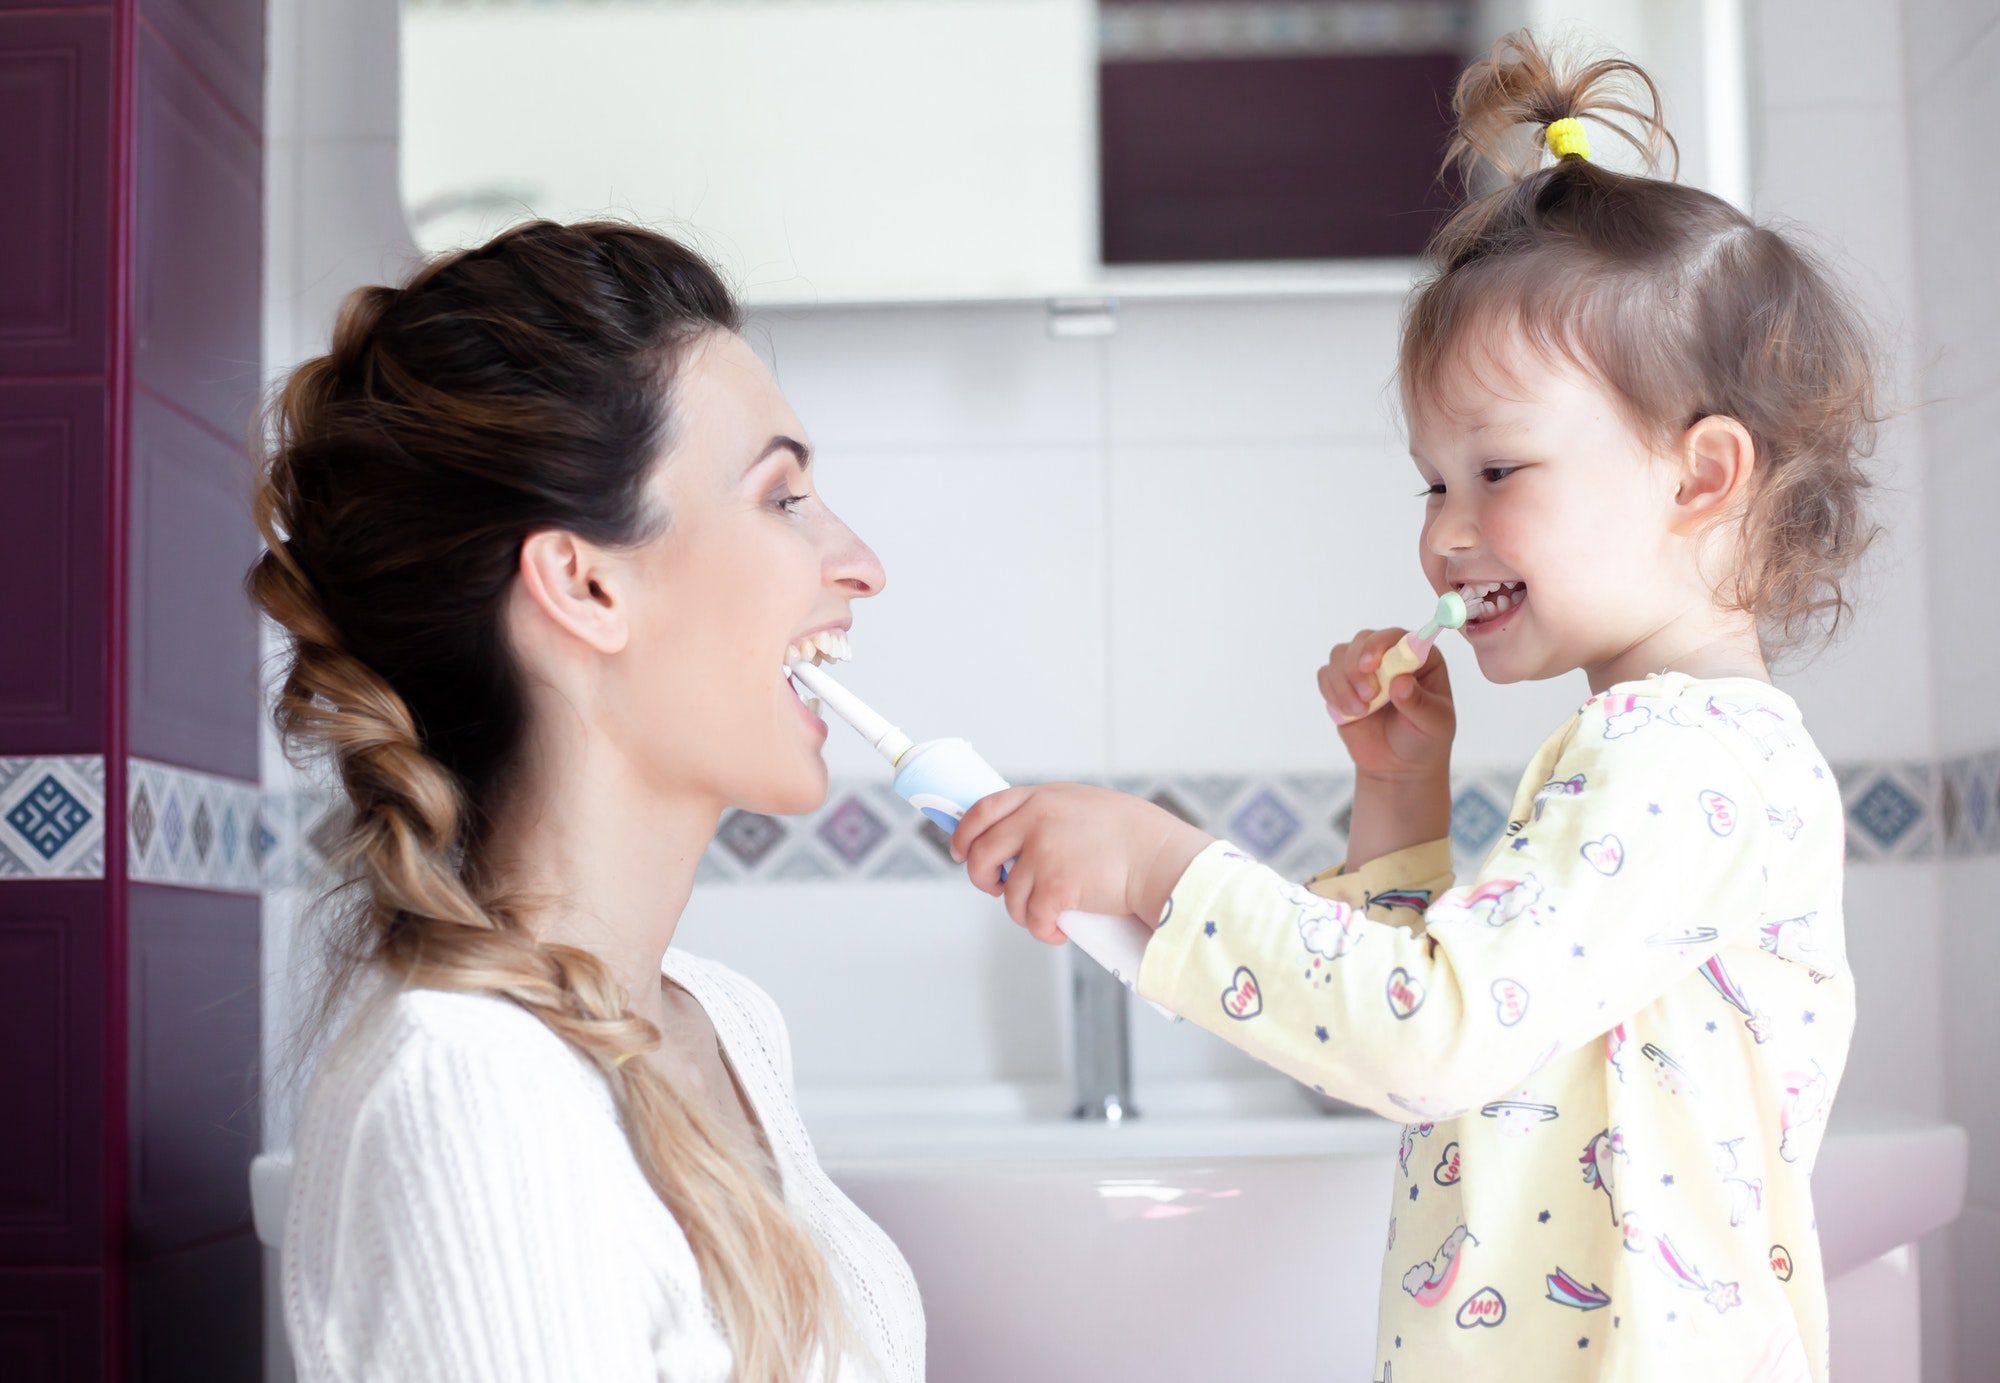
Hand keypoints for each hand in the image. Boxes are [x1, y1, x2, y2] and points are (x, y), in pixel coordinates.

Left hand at [950, 784, 1213, 943]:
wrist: (1160, 857)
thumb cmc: (1133, 835)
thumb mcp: (1083, 806)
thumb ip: (1048, 815)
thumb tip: (1019, 841)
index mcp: (1040, 798)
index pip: (982, 811)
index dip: (963, 834)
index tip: (960, 851)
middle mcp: (1034, 822)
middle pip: (981, 854)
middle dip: (982, 879)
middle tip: (997, 889)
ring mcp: (1043, 855)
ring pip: (1009, 895)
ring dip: (1022, 911)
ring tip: (1047, 914)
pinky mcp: (1055, 888)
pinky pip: (1032, 919)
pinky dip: (1043, 931)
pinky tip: (1058, 931)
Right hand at [1316, 627, 1455, 781]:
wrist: (1397, 766)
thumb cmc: (1424, 740)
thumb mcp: (1434, 725)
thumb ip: (1420, 704)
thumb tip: (1401, 682)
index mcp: (1420, 659)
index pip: (1396, 636)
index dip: (1379, 644)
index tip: (1370, 665)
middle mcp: (1390, 657)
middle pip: (1363, 640)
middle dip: (1358, 668)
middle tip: (1368, 696)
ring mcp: (1364, 670)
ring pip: (1339, 655)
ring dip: (1343, 683)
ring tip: (1359, 711)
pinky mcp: (1342, 685)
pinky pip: (1325, 675)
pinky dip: (1331, 692)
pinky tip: (1348, 713)